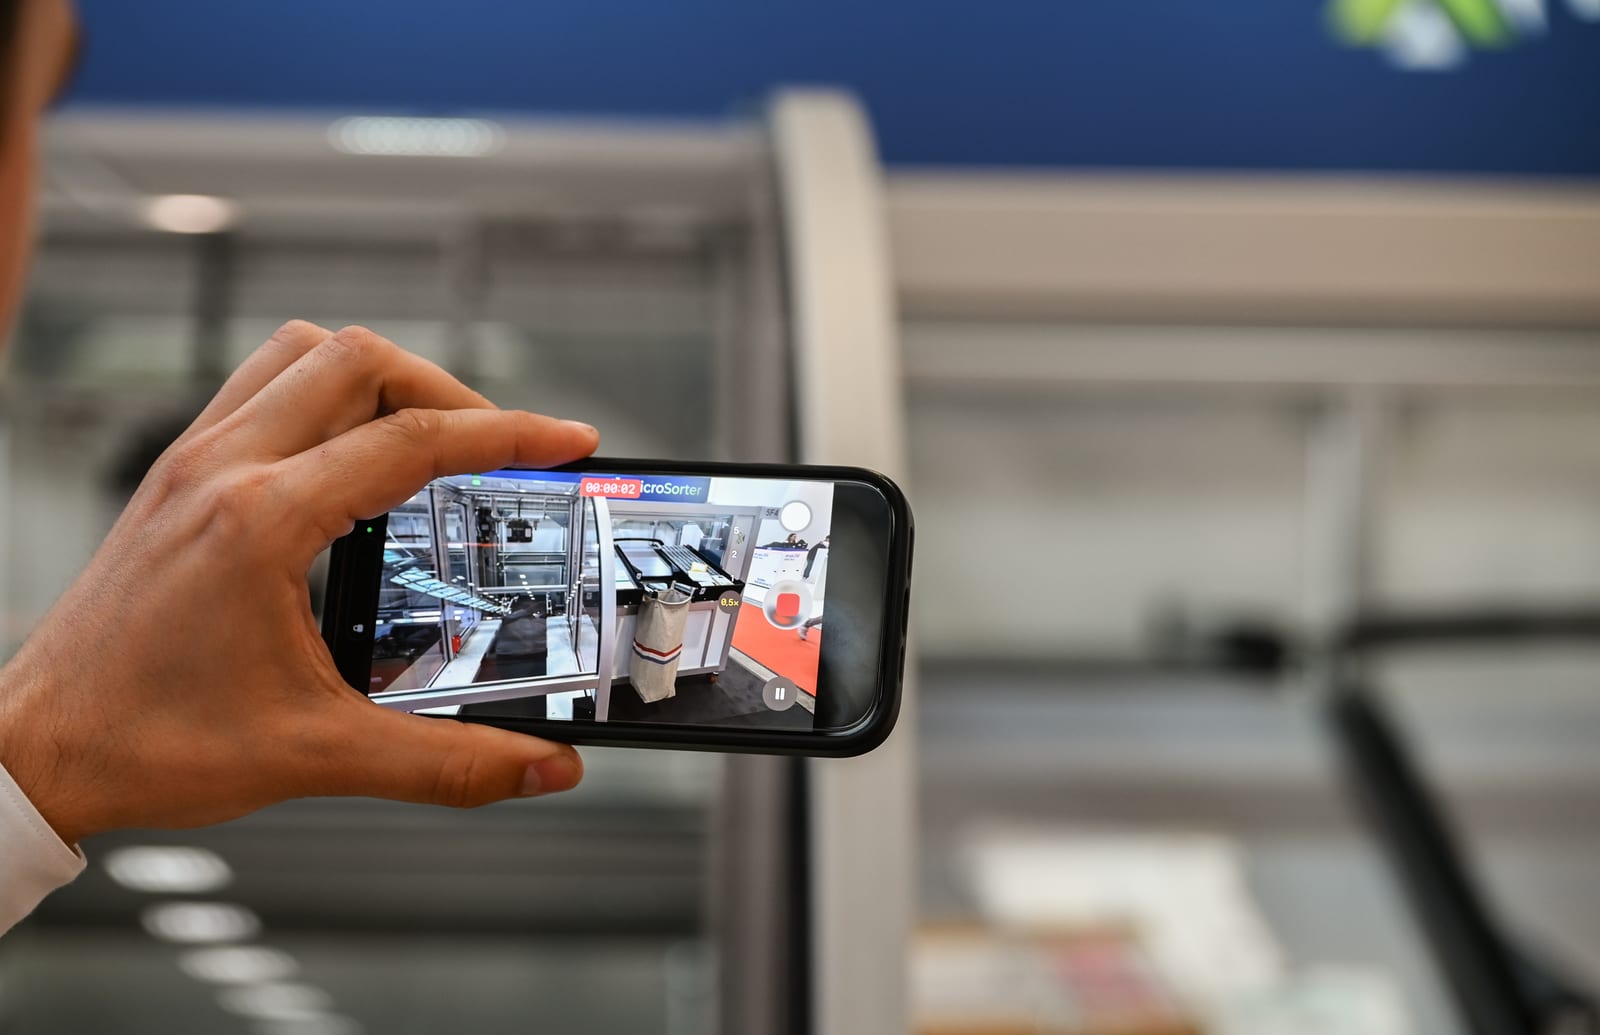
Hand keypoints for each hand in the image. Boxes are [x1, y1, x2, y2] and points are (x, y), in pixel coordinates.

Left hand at [0, 323, 599, 844]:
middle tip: (500, 448)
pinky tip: (351, 456)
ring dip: (380, 377)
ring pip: (303, 353)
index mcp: (260, 521)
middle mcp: (221, 469)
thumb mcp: (316, 755)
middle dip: (450, 392)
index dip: (508, 434)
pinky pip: (261, 385)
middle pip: (359, 361)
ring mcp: (191, 463)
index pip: (412, 441)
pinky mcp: (175, 476)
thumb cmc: (146, 743)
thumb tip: (541, 768)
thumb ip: (446, 763)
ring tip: (430, 433)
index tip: (566, 440)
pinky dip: (324, 395)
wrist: (37, 751)